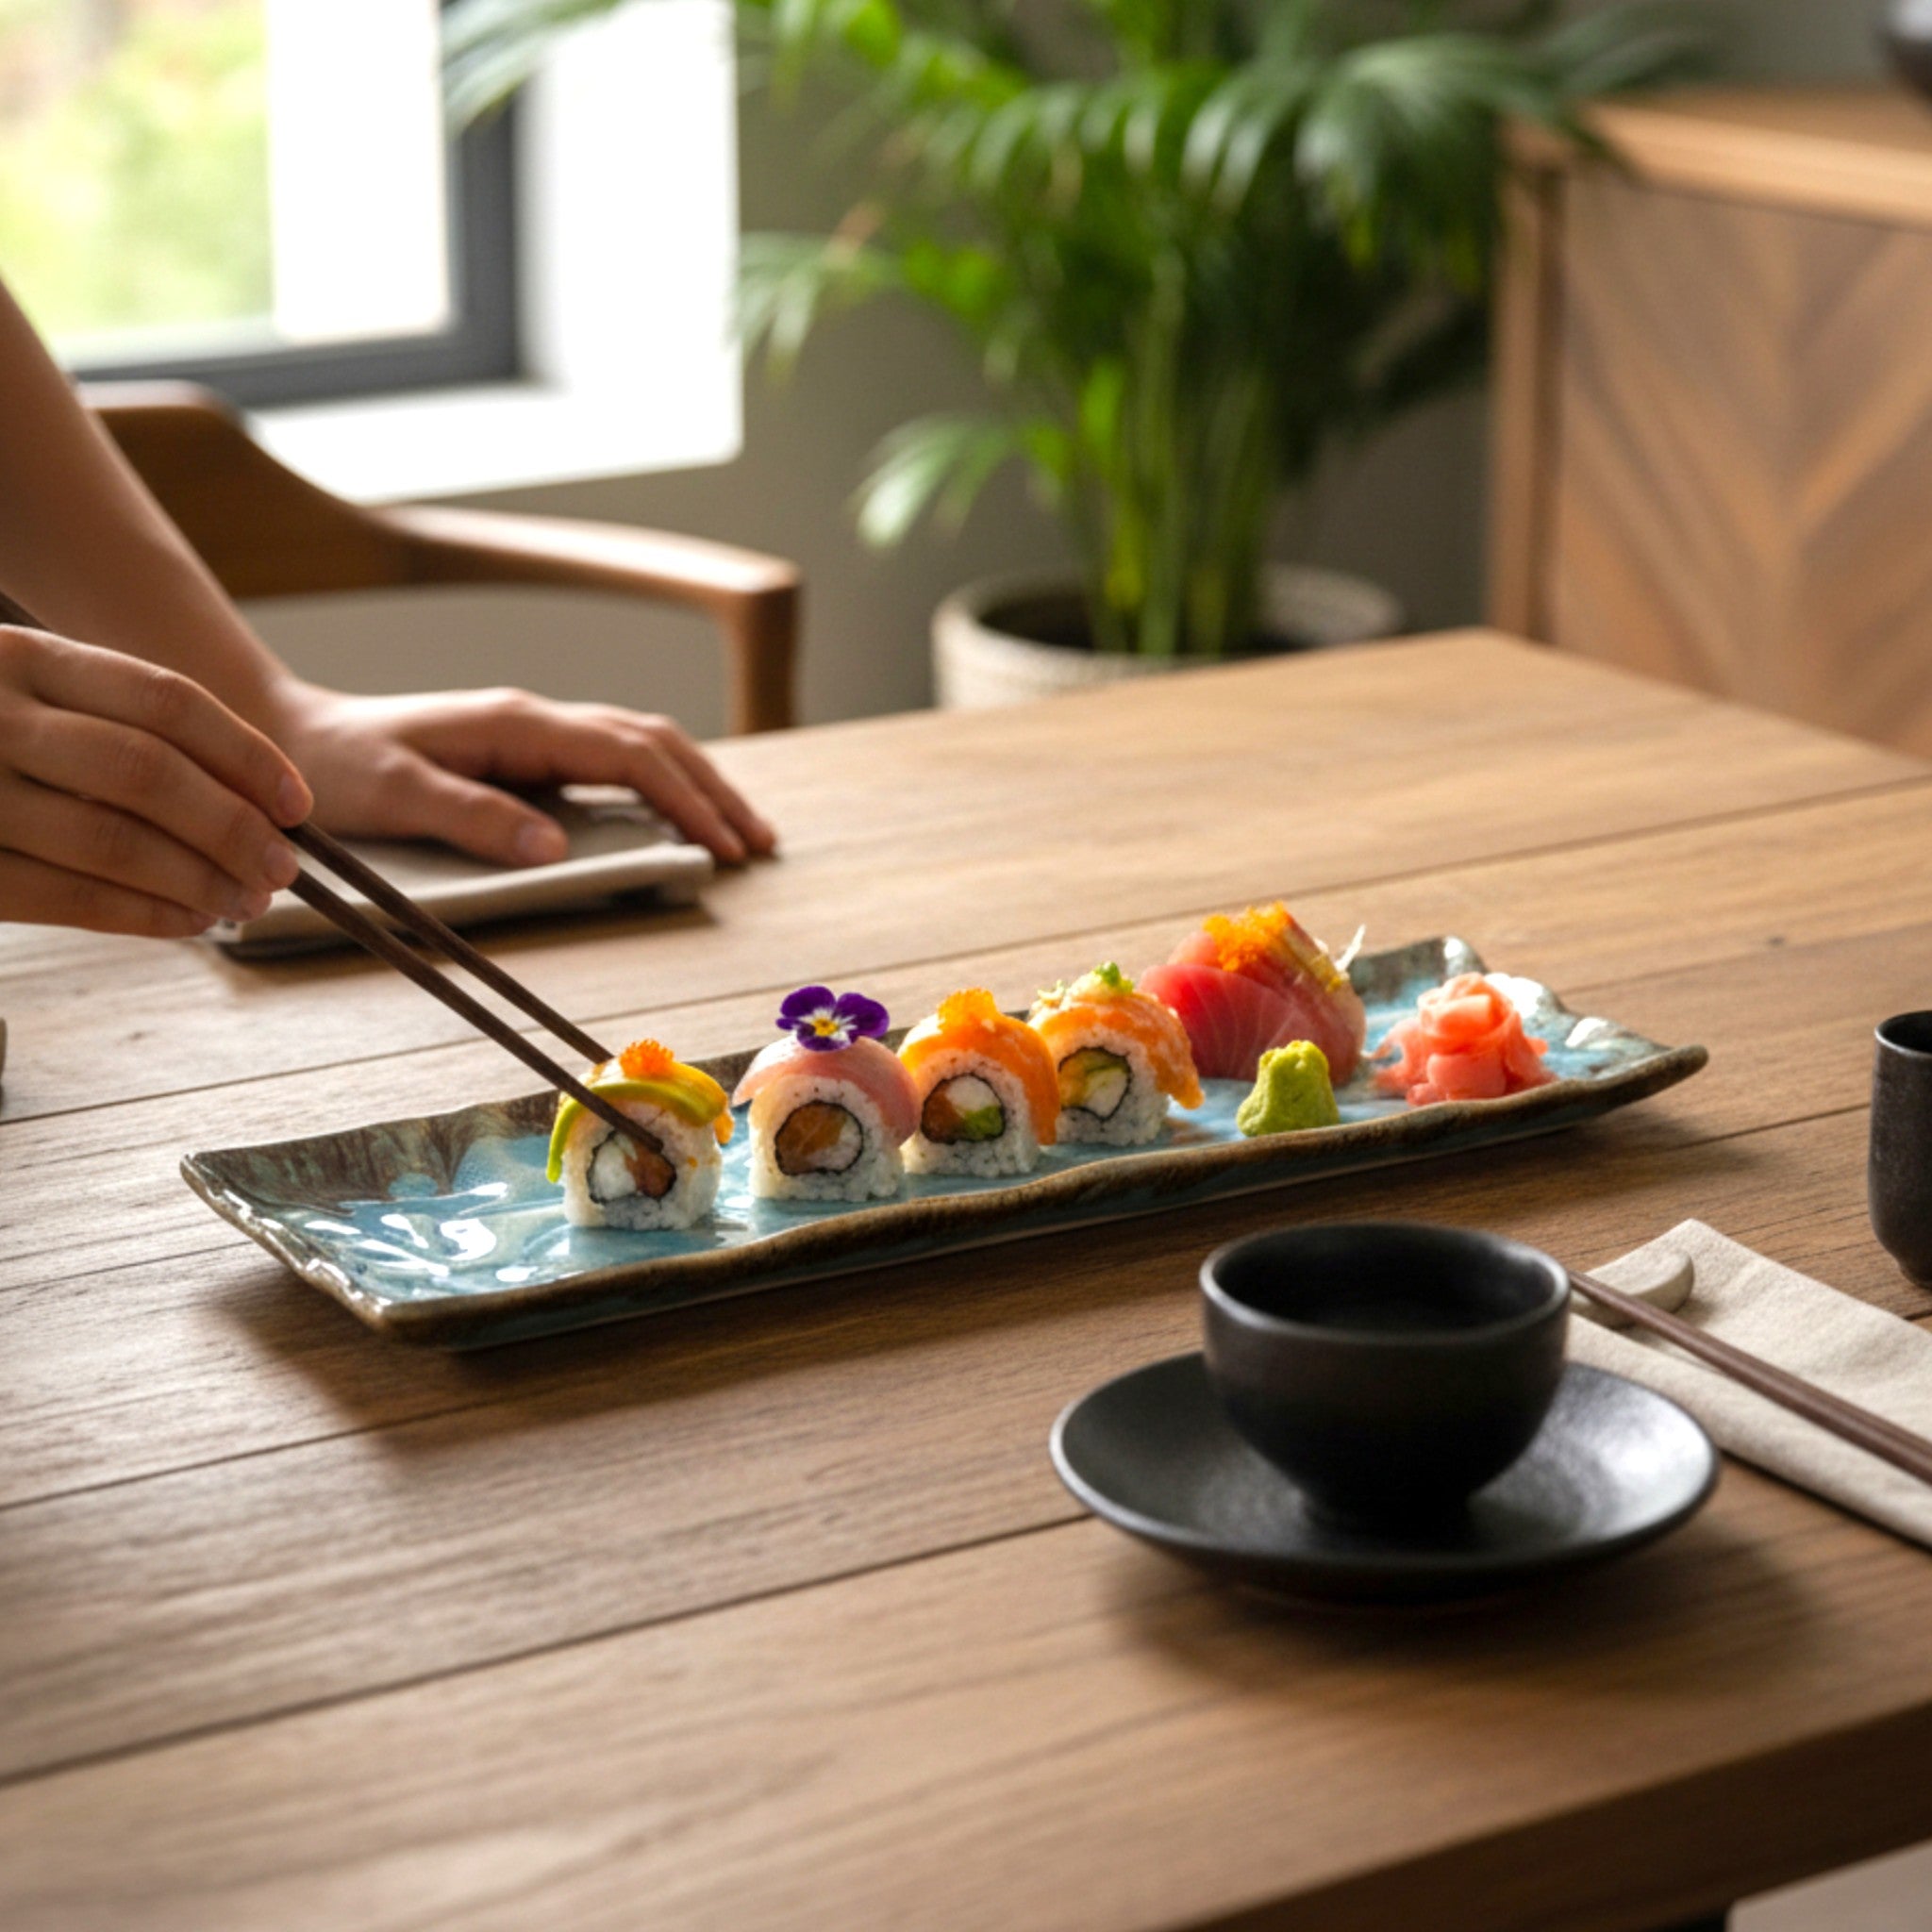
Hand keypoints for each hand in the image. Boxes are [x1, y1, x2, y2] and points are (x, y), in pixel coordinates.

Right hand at [0, 626, 310, 936]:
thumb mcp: (29, 691)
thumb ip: (116, 722)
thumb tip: (253, 796)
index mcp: (24, 657)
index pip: (165, 700)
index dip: (247, 755)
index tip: (298, 805)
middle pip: (147, 772)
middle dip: (232, 827)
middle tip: (283, 868)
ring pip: (111, 839)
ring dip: (198, 880)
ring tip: (247, 901)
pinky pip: (63, 897)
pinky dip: (142, 915)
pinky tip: (190, 922)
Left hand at [263, 683, 777, 867]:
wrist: (289, 736)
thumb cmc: (333, 770)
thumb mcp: (393, 796)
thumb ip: (471, 818)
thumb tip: (554, 847)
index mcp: (517, 725)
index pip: (630, 757)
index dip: (686, 801)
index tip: (723, 849)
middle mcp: (536, 719)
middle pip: (654, 742)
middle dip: (713, 791)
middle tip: (758, 844)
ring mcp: (534, 733)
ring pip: (642, 746)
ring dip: (697, 784)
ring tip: (738, 832)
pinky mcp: (526, 753)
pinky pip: (615, 762)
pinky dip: (662, 786)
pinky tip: (678, 814)